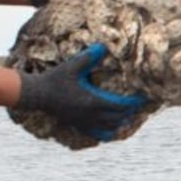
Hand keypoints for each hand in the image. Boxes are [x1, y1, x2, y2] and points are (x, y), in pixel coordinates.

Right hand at [15, 44, 147, 140]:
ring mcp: (84, 122)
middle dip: (131, 111)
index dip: (135, 102)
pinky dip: (107, 133)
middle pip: (119, 118)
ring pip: (110, 128)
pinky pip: (96, 134)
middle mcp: (91, 115)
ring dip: (121, 122)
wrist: (35, 95)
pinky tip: (111, 130)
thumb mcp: (72, 66)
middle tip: (140, 105)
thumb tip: (104, 45)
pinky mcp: (77, 125)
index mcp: (93, 101)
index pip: (121, 105)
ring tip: (129, 116)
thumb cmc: (54, 79)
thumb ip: (89, 56)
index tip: (145, 97)